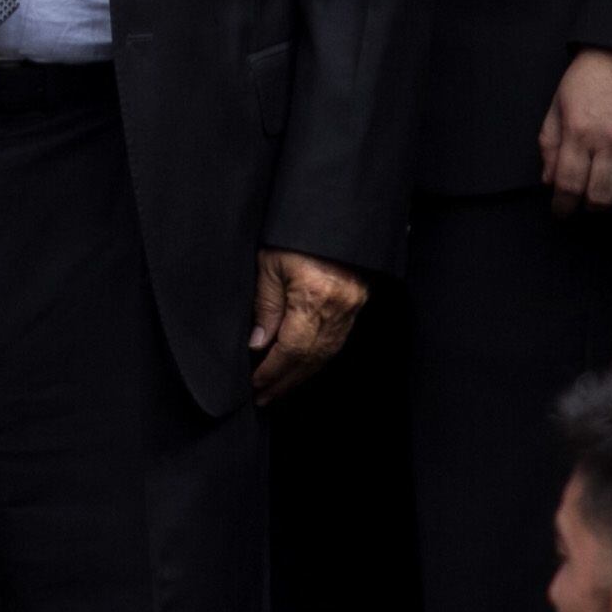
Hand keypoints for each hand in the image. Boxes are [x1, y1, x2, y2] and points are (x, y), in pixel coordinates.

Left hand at [249, 249, 367, 403]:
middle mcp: (337, 308)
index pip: (291, 348)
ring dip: (301, 375)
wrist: (332, 215)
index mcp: (314, 296)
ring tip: (278, 388)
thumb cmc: (294, 234)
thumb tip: (258, 344)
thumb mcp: (269, 264)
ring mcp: (350, 309)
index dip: (273, 370)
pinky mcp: (355, 305)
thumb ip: (265, 306)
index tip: (255, 384)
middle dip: (285, 381)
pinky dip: (317, 359)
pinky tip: (302, 368)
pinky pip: (335, 342)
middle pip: (310, 358)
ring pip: (325, 354)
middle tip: (264, 397)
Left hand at [537, 47, 611, 212]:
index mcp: (580, 131)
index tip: (561, 212)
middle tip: (584, 203)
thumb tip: (549, 179)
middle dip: (589, 207)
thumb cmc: (592, 74)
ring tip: (608, 192)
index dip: (563, 206)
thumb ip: (550, 142)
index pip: (569, 185)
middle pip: (601, 197)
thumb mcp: (559, 102)